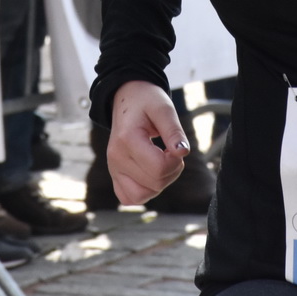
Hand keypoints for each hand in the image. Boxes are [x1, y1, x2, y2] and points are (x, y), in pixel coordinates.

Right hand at [107, 80, 189, 205]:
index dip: (176, 161)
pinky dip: (145, 191)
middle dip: (172, 170)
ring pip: (142, 196)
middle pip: (154, 183)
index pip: (159, 168)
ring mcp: (113, 168)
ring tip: (161, 161)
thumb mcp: (164, 108)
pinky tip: (151, 174)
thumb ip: (174, 131)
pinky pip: (130, 197)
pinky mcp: (115, 175)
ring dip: (160, 183)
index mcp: (127, 139)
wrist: (127, 98)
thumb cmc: (146, 101)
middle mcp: (115, 157)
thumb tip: (183, 152)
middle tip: (171, 151)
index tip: (176, 146)